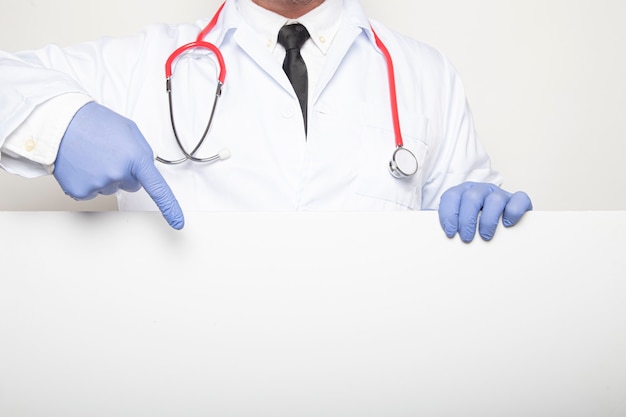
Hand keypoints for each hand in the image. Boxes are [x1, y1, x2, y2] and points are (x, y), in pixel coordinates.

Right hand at [53, 102, 183, 229]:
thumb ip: (143, 153)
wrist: (60, 121)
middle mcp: (119, 173)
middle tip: (109, 153)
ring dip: (105, 175)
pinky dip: (88, 181)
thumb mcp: (130, 131)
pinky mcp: (80, 191)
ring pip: (111, 188)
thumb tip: (146, 172)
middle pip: (132, 185)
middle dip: (125, 172)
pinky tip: (82, 165)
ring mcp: (99, 184)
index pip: (158, 189)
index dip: (169, 208)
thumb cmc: (96, 123)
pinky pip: (93, 193)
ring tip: (93, 155)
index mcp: (135, 158)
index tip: (178, 222)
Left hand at [438, 182, 531, 241]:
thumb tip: (424, 232)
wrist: (498, 231)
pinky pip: (519, 199)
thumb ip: (443, 225)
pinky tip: (507, 224)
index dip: (449, 213)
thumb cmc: (472, 227)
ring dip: (488, 219)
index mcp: (462, 193)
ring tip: (485, 236)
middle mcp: (481, 190)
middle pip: (472, 197)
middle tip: (467, 238)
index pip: (451, 196)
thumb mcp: (456, 225)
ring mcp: (500, 195)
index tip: (450, 232)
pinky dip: (514, 211)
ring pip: (495, 199)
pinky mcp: (518, 201)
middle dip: (467, 219)